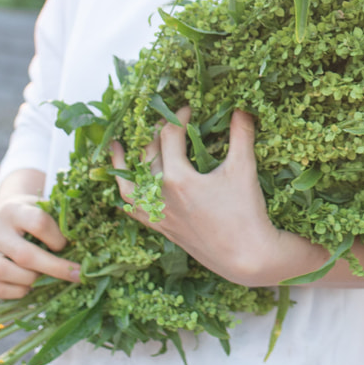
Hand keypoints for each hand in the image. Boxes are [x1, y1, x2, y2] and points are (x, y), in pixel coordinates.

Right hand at [0, 169, 80, 299]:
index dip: (57, 238)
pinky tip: (28, 288)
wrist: (4, 214)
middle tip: (75, 275)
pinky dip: (14, 292)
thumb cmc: (34, 214)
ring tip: (44, 279)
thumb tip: (89, 247)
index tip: (67, 244)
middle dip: (54, 268)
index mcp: (14, 208)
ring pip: (3, 272)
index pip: (38, 222)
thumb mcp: (47, 208)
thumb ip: (63, 223)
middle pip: (24, 254)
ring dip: (30, 281)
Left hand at [110, 108, 283, 285]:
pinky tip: (127, 188)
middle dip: (155, 134)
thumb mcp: (243, 168)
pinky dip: (127, 197)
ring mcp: (160, 215)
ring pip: (129, 187)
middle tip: (167, 121)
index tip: (188, 109)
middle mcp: (161, 196)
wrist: (246, 256)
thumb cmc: (245, 212)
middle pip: (147, 156)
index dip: (178, 117)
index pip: (169, 136)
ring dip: (122, 166)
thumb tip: (242, 107)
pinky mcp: (163, 229)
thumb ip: (241, 134)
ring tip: (117, 149)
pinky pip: (135, 211)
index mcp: (177, 178)